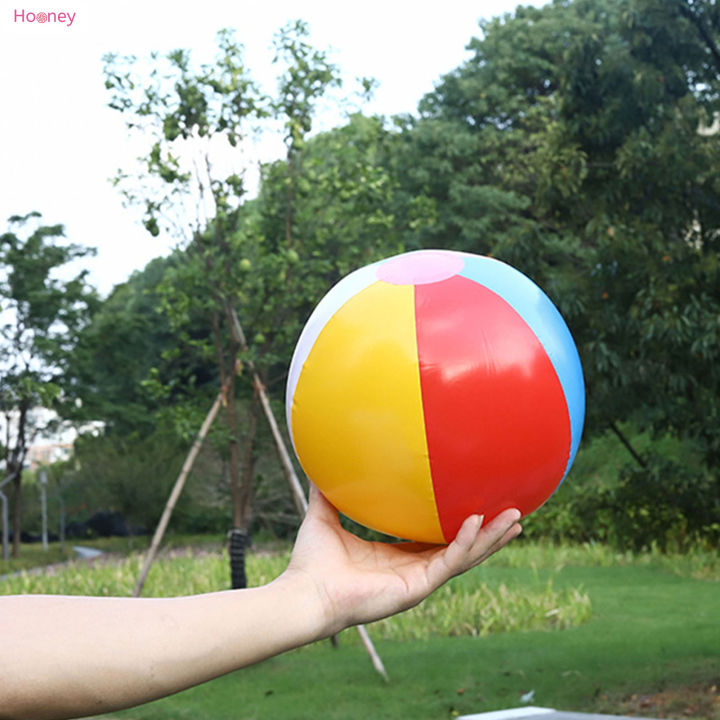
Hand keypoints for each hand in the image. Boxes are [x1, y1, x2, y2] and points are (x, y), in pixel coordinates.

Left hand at [284, 484, 521, 636]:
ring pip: (466, 556)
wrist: (305, 593)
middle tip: (516, 511)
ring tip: (517, 518)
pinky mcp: (417, 587)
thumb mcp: (324, 516)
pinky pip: (449, 561)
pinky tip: (476, 520)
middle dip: (489, 532)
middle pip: (462, 548)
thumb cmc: (312, 562)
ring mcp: (418, 580)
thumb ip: (327, 492)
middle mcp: (413, 569)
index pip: (437, 539)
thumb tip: (319, 462)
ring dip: (491, 538)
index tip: (478, 506)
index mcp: (397, 556)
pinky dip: (464, 541)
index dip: (459, 524)